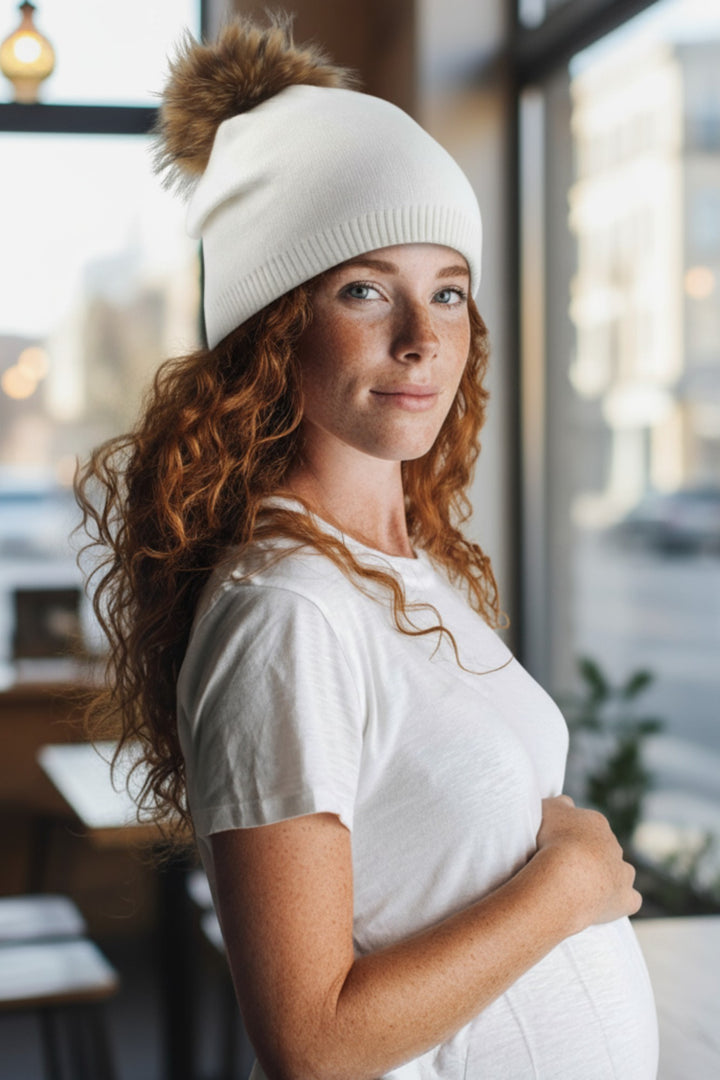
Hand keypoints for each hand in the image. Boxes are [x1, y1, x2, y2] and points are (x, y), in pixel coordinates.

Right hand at [536, 795, 641, 932]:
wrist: (565, 877)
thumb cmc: (551, 841)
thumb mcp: (546, 809)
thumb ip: (558, 804)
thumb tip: (566, 803)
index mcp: (596, 822)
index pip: (587, 825)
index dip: (572, 835)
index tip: (557, 845)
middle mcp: (614, 845)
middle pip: (603, 848)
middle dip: (588, 856)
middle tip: (564, 868)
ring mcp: (622, 873)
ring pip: (621, 871)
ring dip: (607, 877)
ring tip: (582, 888)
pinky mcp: (626, 899)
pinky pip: (630, 900)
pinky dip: (620, 902)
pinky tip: (605, 905)